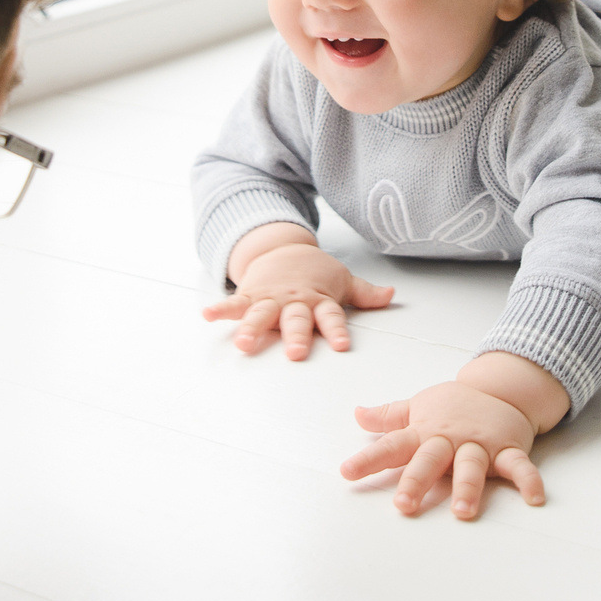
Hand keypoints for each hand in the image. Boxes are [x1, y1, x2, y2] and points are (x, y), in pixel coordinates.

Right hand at [202, 228, 393, 360]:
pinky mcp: (251, 295)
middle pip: (296, 319)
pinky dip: (222, 309)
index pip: (331, 316)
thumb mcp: (342, 280)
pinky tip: (208, 315)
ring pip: (263, 315)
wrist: (282, 247)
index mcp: (319, 299)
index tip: (341, 346)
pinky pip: (235, 304)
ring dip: (253, 328)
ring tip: (244, 343)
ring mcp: (271, 298)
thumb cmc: (315, 271)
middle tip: (295, 353)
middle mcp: (295, 301)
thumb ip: (365, 293)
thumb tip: (392, 295)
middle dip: (295, 335)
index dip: (336, 330)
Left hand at [339, 353, 568, 519]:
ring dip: (468, 487)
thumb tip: (357, 414)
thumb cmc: (454, 405)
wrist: (499, 387)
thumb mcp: (419, 406)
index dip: (368, 459)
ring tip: (462, 511)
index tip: (346, 473)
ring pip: (472, 465)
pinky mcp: (508, 448)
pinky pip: (519, 465)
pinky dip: (528, 480)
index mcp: (424, 431)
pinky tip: (534, 499)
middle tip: (403, 505)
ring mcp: (480, 444)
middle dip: (417, 481)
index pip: (391, 445)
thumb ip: (389, 416)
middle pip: (430, 460)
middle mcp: (450, 438)